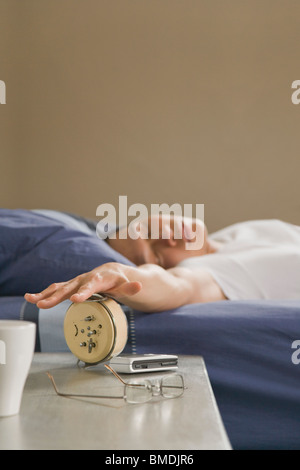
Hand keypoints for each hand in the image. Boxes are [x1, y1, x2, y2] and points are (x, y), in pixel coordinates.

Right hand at [24, 263, 141, 308]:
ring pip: (59, 287)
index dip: (83, 292)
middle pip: (70, 287)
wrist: (112, 272)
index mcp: (100, 279)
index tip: (75, 299)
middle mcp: (85, 278)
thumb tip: (139, 286)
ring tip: (31, 299)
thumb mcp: (127, 286)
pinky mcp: (71, 286)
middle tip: (43, 304)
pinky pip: (56, 289)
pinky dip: (44, 293)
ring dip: (45, 294)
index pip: (91, 286)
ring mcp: (76, 282)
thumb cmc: (119, 281)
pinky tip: (31, 298)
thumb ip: (131, 288)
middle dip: (56, 296)